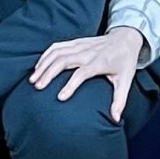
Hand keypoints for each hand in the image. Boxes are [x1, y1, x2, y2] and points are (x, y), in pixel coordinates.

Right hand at [30, 26, 144, 122]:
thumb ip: (119, 101)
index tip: (60, 97)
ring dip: (44, 64)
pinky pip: (57, 46)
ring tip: (33, 79)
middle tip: (37, 87)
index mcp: (100, 62)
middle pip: (64, 60)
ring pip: (57, 52)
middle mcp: (88, 52)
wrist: (126, 38)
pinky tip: (38, 66)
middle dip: (49, 73)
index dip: (71, 85)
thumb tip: (115, 120)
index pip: (82, 73)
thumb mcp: (126, 81)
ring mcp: (80, 46)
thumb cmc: (125, 62)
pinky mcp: (76, 42)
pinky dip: (45, 55)